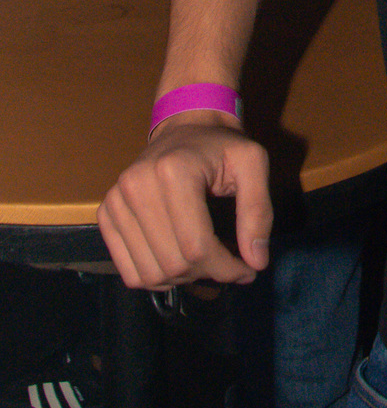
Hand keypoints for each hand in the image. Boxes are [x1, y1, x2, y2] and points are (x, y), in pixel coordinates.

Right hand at [98, 116, 272, 288]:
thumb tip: (256, 262)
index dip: (226, 268)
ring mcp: (116, 201)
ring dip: (183, 279)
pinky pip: (129, 271)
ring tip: (204, 261)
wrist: (185, 127)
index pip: (197, 246)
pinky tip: (178, 260)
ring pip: (149, 275)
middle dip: (208, 274)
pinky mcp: (107, 214)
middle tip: (228, 263)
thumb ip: (258, 211)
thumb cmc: (220, 146)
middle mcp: (137, 186)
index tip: (247, 269)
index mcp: (173, 172)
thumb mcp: (253, 164)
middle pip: (173, 264)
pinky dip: (157, 277)